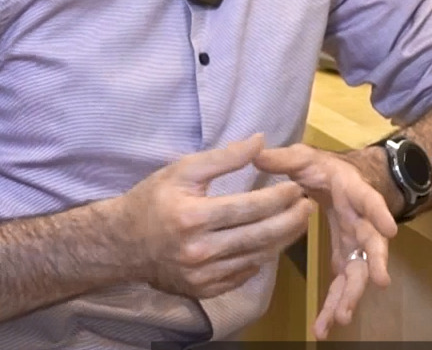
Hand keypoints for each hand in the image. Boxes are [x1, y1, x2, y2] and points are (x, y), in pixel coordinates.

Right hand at [122, 134, 314, 299]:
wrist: (123, 244)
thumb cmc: (153, 200)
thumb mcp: (183, 170)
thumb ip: (224, 157)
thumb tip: (261, 141)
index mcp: (193, 217)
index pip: (250, 208)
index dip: (279, 197)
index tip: (296, 187)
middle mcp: (199, 250)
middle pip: (259, 236)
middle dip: (290, 221)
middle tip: (308, 206)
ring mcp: (202, 275)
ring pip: (256, 258)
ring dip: (282, 240)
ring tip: (297, 222)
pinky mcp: (203, 290)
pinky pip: (242, 275)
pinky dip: (260, 259)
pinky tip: (271, 243)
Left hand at [254, 144, 397, 338]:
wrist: (338, 179)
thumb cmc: (323, 168)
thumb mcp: (304, 157)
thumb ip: (284, 159)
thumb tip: (257, 154)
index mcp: (353, 192)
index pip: (369, 200)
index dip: (379, 213)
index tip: (390, 230)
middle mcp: (361, 220)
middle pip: (372, 244)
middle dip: (373, 264)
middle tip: (377, 283)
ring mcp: (355, 242)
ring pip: (358, 271)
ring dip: (350, 295)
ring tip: (339, 319)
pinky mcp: (346, 257)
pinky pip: (343, 283)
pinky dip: (336, 303)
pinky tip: (326, 326)